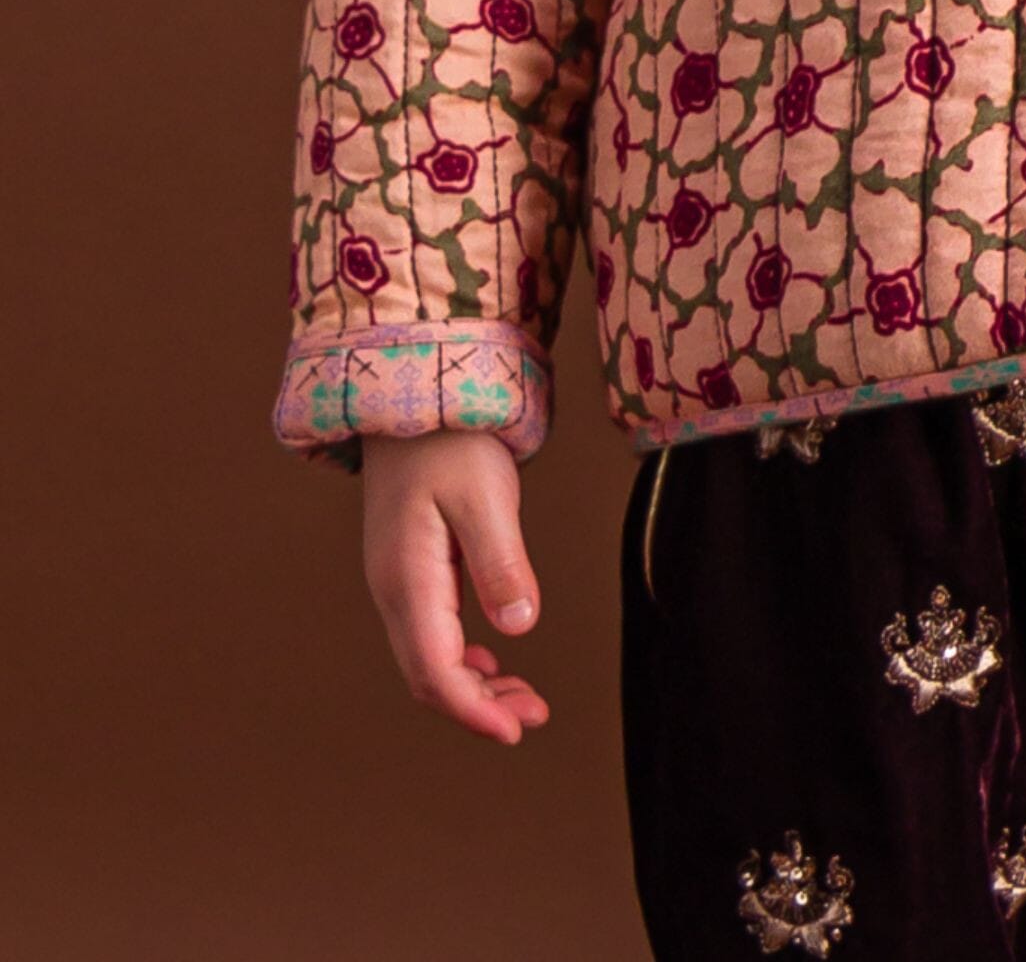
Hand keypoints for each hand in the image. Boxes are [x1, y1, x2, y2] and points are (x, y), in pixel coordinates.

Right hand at [360, 430, 551, 742]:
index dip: (473, 709)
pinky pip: (430, 632)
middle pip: (428, 674)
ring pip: (428, 658)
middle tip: (532, 715)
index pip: (434, 670)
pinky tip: (492, 657)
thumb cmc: (451, 440)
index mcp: (407, 578)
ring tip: (523, 697)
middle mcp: (393, 589)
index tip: (515, 730)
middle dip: (478, 705)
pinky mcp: (409, 568)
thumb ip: (501, 562)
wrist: (415, 395)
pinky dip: (462, 657)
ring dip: (473, 685)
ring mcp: (397, 580)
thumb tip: (519, 626)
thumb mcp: (485, 495)